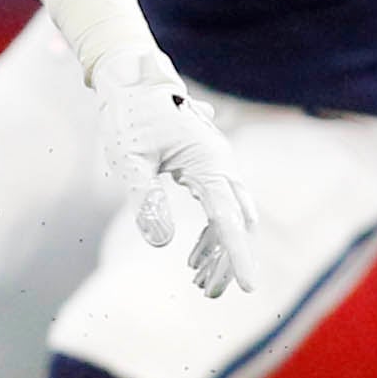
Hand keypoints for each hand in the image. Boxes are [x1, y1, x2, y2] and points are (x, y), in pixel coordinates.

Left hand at [87, 46, 258, 298]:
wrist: (133, 82)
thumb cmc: (129, 117)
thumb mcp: (129, 159)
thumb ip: (145, 199)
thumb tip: (161, 244)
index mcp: (209, 162)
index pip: (228, 219)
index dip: (238, 255)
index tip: (247, 287)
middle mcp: (223, 164)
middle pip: (238, 222)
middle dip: (230, 260)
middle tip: (210, 295)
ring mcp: (219, 165)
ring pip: (233, 217)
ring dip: (221, 252)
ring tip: (202, 287)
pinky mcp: (209, 168)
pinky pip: (221, 208)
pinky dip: (213, 237)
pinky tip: (196, 261)